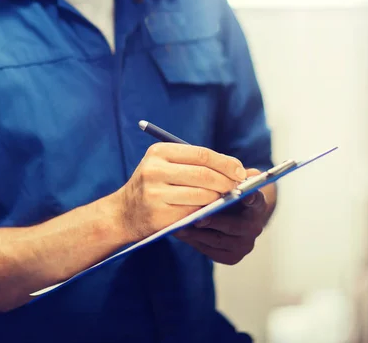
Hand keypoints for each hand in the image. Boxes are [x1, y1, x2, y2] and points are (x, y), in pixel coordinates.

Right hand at [116, 143, 246, 241]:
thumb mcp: (167, 167)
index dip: (226, 163)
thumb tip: (244, 170)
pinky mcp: (159, 214)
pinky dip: (206, 212)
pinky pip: (193, 212)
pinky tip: (211, 211)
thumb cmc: (153, 186)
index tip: (241, 171)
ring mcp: (155, 193)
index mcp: (159, 152)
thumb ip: (200, 165)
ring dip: (219, 198)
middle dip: (227, 182)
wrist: (123, 213)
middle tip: (239, 188)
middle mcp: (154, 170)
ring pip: (202, 194)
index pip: (202, 154)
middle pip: (204, 174)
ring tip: (226, 199)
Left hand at [174, 169, 267, 264]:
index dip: (250, 198)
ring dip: (198, 233)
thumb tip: (247, 172)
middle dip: (215, 221)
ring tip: (180, 225)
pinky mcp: (231, 256)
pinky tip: (180, 233)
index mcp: (257, 204)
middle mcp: (254, 226)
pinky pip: (210, 250)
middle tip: (197, 218)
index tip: (243, 194)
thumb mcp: (230, 182)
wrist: (228, 216)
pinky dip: (194, 241)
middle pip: (235, 225)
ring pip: (219, 239)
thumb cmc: (226, 194)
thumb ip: (232, 175)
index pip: (256, 200)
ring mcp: (244, 243)